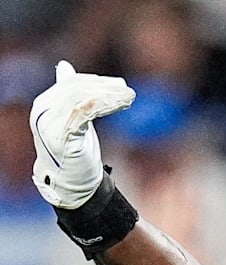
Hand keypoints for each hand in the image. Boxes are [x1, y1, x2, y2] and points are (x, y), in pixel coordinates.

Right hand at [29, 60, 134, 208]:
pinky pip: (82, 112)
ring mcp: (48, 124)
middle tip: (129, 91)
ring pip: (80, 98)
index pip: (72, 84)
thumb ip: (71, 96)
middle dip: (105, 88)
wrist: (72, 184)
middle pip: (76, 89)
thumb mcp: (74, 119)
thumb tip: (64, 66)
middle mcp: (42, 112)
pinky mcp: (60, 136)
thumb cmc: (74, 151)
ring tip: (129, 98)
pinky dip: (104, 105)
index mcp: (45, 105)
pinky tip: (121, 105)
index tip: (120, 86)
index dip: (97, 82)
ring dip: (108, 96)